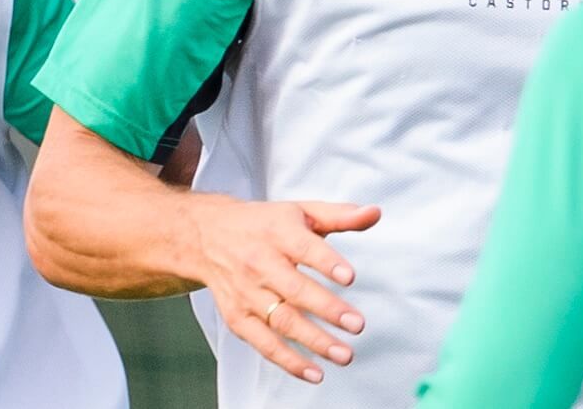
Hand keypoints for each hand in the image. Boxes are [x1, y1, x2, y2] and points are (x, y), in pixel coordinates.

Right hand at [185, 195, 381, 383]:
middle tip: (356, 324)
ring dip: (314, 341)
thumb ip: (341, 215)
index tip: (349, 276)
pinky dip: (289, 361)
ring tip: (344, 354)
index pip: (304, 247)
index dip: (326, 262)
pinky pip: (264, 343)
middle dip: (327, 308)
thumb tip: (374, 213)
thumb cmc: (265, 224)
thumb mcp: (301, 211)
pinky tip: (315, 372)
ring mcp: (246, 293)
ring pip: (282, 321)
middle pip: (294, 289)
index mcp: (278, 232)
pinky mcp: (237, 317)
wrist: (208, 236)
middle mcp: (259, 262)